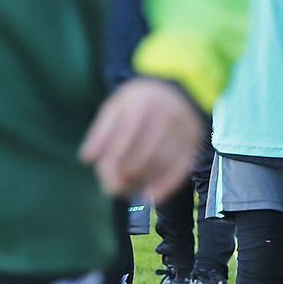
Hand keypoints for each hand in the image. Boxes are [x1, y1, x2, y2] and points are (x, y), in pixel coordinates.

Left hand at [78, 79, 203, 199]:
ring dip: (141, 182)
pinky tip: (150, 195)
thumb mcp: (117, 106)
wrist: (179, 88)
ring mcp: (183, 128)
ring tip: (129, 187)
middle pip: (142, 154)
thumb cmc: (140, 102)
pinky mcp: (194, 141)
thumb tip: (88, 158)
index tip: (105, 175)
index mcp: (142, 102)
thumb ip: (101, 131)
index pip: (124, 137)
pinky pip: (181, 168)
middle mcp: (165, 113)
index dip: (113, 160)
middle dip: (125, 175)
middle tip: (115, 186)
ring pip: (159, 163)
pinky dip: (166, 186)